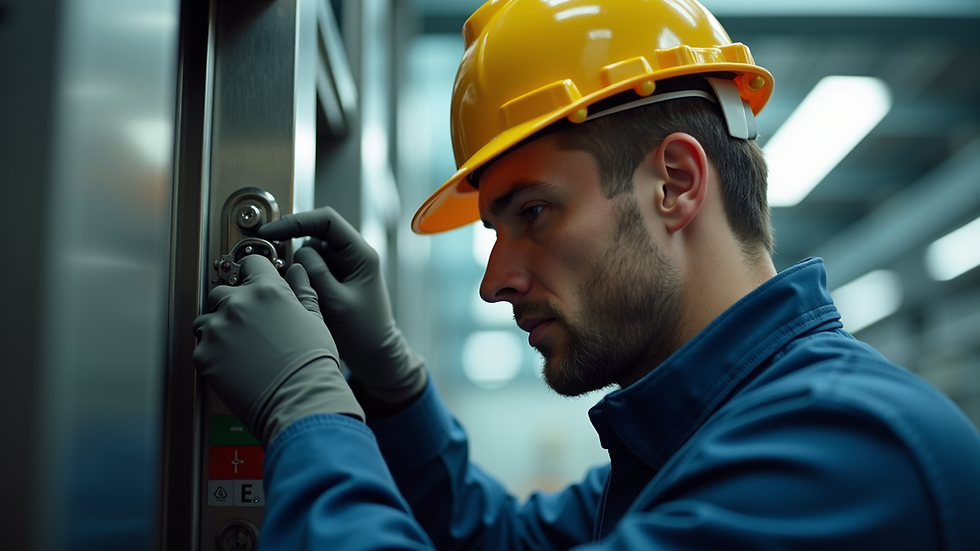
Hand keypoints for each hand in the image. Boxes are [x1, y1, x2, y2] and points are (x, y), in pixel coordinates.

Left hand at [192, 255, 363, 446]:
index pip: (252, 263)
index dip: (255, 273)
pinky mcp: (204, 355)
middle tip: (249, 327)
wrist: (299, 400)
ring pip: (206, 320)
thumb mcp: (315, 320)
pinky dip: (213, 356)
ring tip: (239, 350)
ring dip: (218, 330)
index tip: (255, 284)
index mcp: (268, 290)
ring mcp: (217, 329)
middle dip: (232, 305)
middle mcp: (238, 303)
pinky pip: (201, 348)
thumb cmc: (312, 363)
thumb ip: (302, 291)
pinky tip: (234, 366)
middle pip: (222, 292)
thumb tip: (298, 272)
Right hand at [257, 207, 425, 414]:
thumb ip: (315, 273)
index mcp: (361, 254)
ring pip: (308, 253)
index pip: (326, 221)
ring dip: (296, 266)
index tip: (270, 232)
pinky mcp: (332, 280)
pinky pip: (309, 269)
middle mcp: (352, 255)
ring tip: (295, 291)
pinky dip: (299, 278)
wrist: (374, 356)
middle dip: (292, 246)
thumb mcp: (335, 302)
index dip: (296, 221)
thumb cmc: (363, 332)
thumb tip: (297, 251)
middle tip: (274, 263)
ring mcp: (341, 267)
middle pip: (314, 235)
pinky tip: (298, 296)